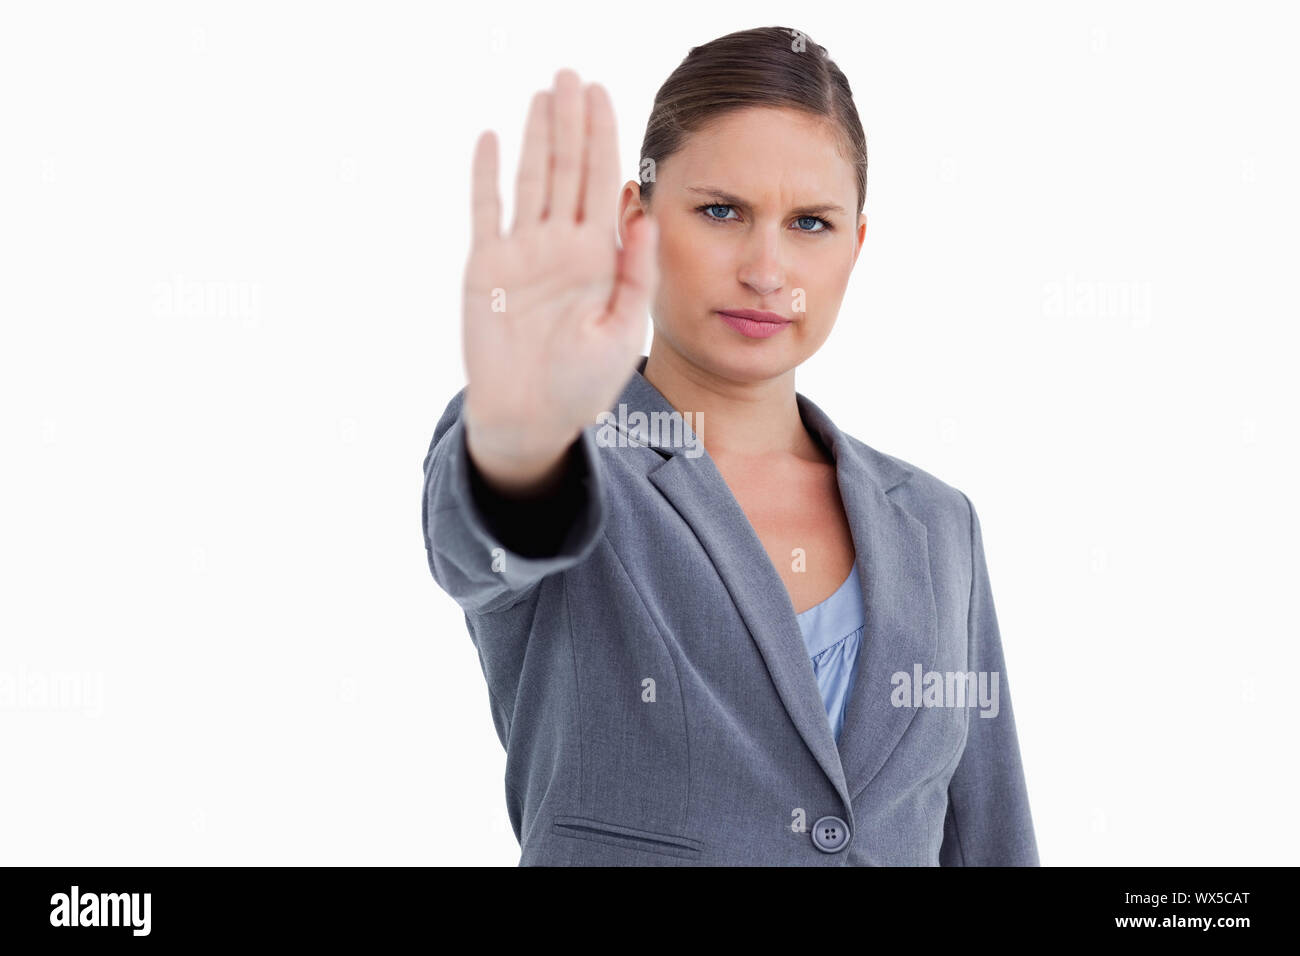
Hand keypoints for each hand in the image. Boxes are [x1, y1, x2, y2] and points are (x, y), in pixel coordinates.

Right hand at [461, 68, 657, 484]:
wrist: (531, 419)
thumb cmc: (583, 384)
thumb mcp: (621, 331)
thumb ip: (634, 274)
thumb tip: (644, 213)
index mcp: (598, 257)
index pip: (601, 183)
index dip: (602, 138)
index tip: (604, 96)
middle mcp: (560, 246)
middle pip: (567, 169)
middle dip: (571, 122)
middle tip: (572, 75)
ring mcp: (522, 253)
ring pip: (530, 178)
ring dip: (535, 136)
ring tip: (544, 93)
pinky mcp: (485, 268)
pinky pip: (486, 210)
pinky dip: (487, 174)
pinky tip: (491, 137)